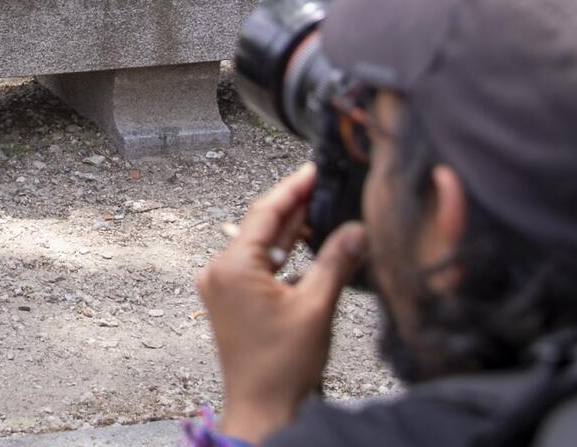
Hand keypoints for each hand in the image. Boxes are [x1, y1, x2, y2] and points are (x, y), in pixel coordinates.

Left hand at [199, 164, 368, 441]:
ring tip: (321, 210)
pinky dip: (281, 257)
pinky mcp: (230, 302)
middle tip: (323, 184)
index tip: (313, 169)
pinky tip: (306, 248)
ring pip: (259, 248)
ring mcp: (221, 287)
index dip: (292, 188)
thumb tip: (357, 230)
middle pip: (260, 228)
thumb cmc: (282, 365)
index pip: (264, 213)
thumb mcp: (316, 308)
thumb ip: (336, 263)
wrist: (262, 408)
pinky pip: (256, 267)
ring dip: (288, 233)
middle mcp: (218, 271)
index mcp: (232, 266)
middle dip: (293, 208)